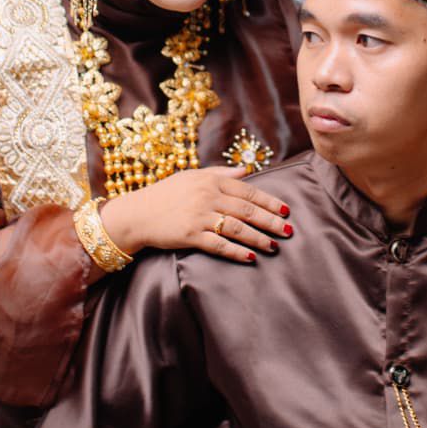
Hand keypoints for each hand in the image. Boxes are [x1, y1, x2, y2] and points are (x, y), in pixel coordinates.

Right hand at [99, 166, 291, 264]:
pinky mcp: (191, 236)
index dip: (269, 201)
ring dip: (259, 238)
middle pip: (248, 210)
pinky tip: (251, 257)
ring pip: (238, 228)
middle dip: (271, 221)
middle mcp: (207, 196)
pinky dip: (237, 252)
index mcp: (210, 180)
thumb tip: (246, 170)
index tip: (285, 210)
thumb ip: (221, 173)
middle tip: (289, 230)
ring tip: (274, 246)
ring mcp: (199, 216)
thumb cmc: (165, 194)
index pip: (248, 190)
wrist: (136, 214)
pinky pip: (220, 245)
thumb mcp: (192, 176)